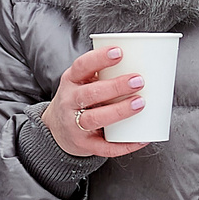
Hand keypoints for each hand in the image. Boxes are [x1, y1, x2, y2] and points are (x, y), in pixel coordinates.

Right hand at [39, 44, 151, 159]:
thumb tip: (143, 61)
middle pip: (90, 94)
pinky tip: (141, 139)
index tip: (119, 52)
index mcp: (71, 81)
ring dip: (119, 111)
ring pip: (95, 119)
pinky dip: (124, 145)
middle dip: (116, 87)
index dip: (99, 58)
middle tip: (139, 80)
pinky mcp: (84, 145)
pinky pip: (104, 147)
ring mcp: (74, 125)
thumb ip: (103, 73)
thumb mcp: (81, 82)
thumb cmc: (77, 100)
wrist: (55, 129)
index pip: (81, 67)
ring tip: (140, 103)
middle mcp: (69, 102)